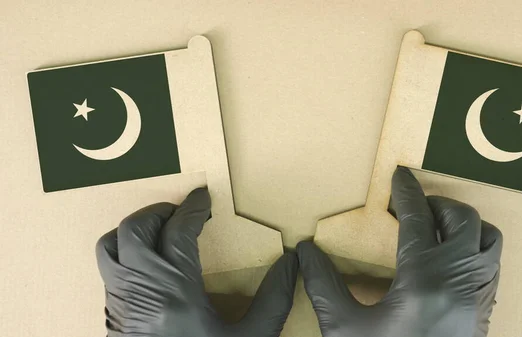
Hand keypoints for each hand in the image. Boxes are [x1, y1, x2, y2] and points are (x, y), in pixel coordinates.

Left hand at [96, 188, 298, 336]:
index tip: (204, 197)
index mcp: (176, 290)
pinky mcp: (112, 317)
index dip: (193, 207)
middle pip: (135, 230)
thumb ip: (273, 299)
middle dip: (158, 213)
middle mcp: (140, 290)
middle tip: (182, 213)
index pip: (178, 231)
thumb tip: (291, 263)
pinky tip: (150, 265)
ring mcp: (121, 303)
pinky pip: (108, 270)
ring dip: (134, 230)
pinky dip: (125, 253)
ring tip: (161, 231)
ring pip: (110, 247)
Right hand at [297, 166, 502, 336]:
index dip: (405, 192)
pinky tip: (448, 259)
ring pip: (487, 239)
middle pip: (462, 219)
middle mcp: (459, 280)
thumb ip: (323, 285)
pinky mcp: (484, 311)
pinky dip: (474, 247)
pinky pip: (491, 263)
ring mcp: (478, 295)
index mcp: (423, 278)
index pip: (416, 218)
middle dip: (437, 204)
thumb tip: (304, 251)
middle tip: (412, 206)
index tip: (398, 174)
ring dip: (463, 224)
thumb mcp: (345, 329)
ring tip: (434, 227)